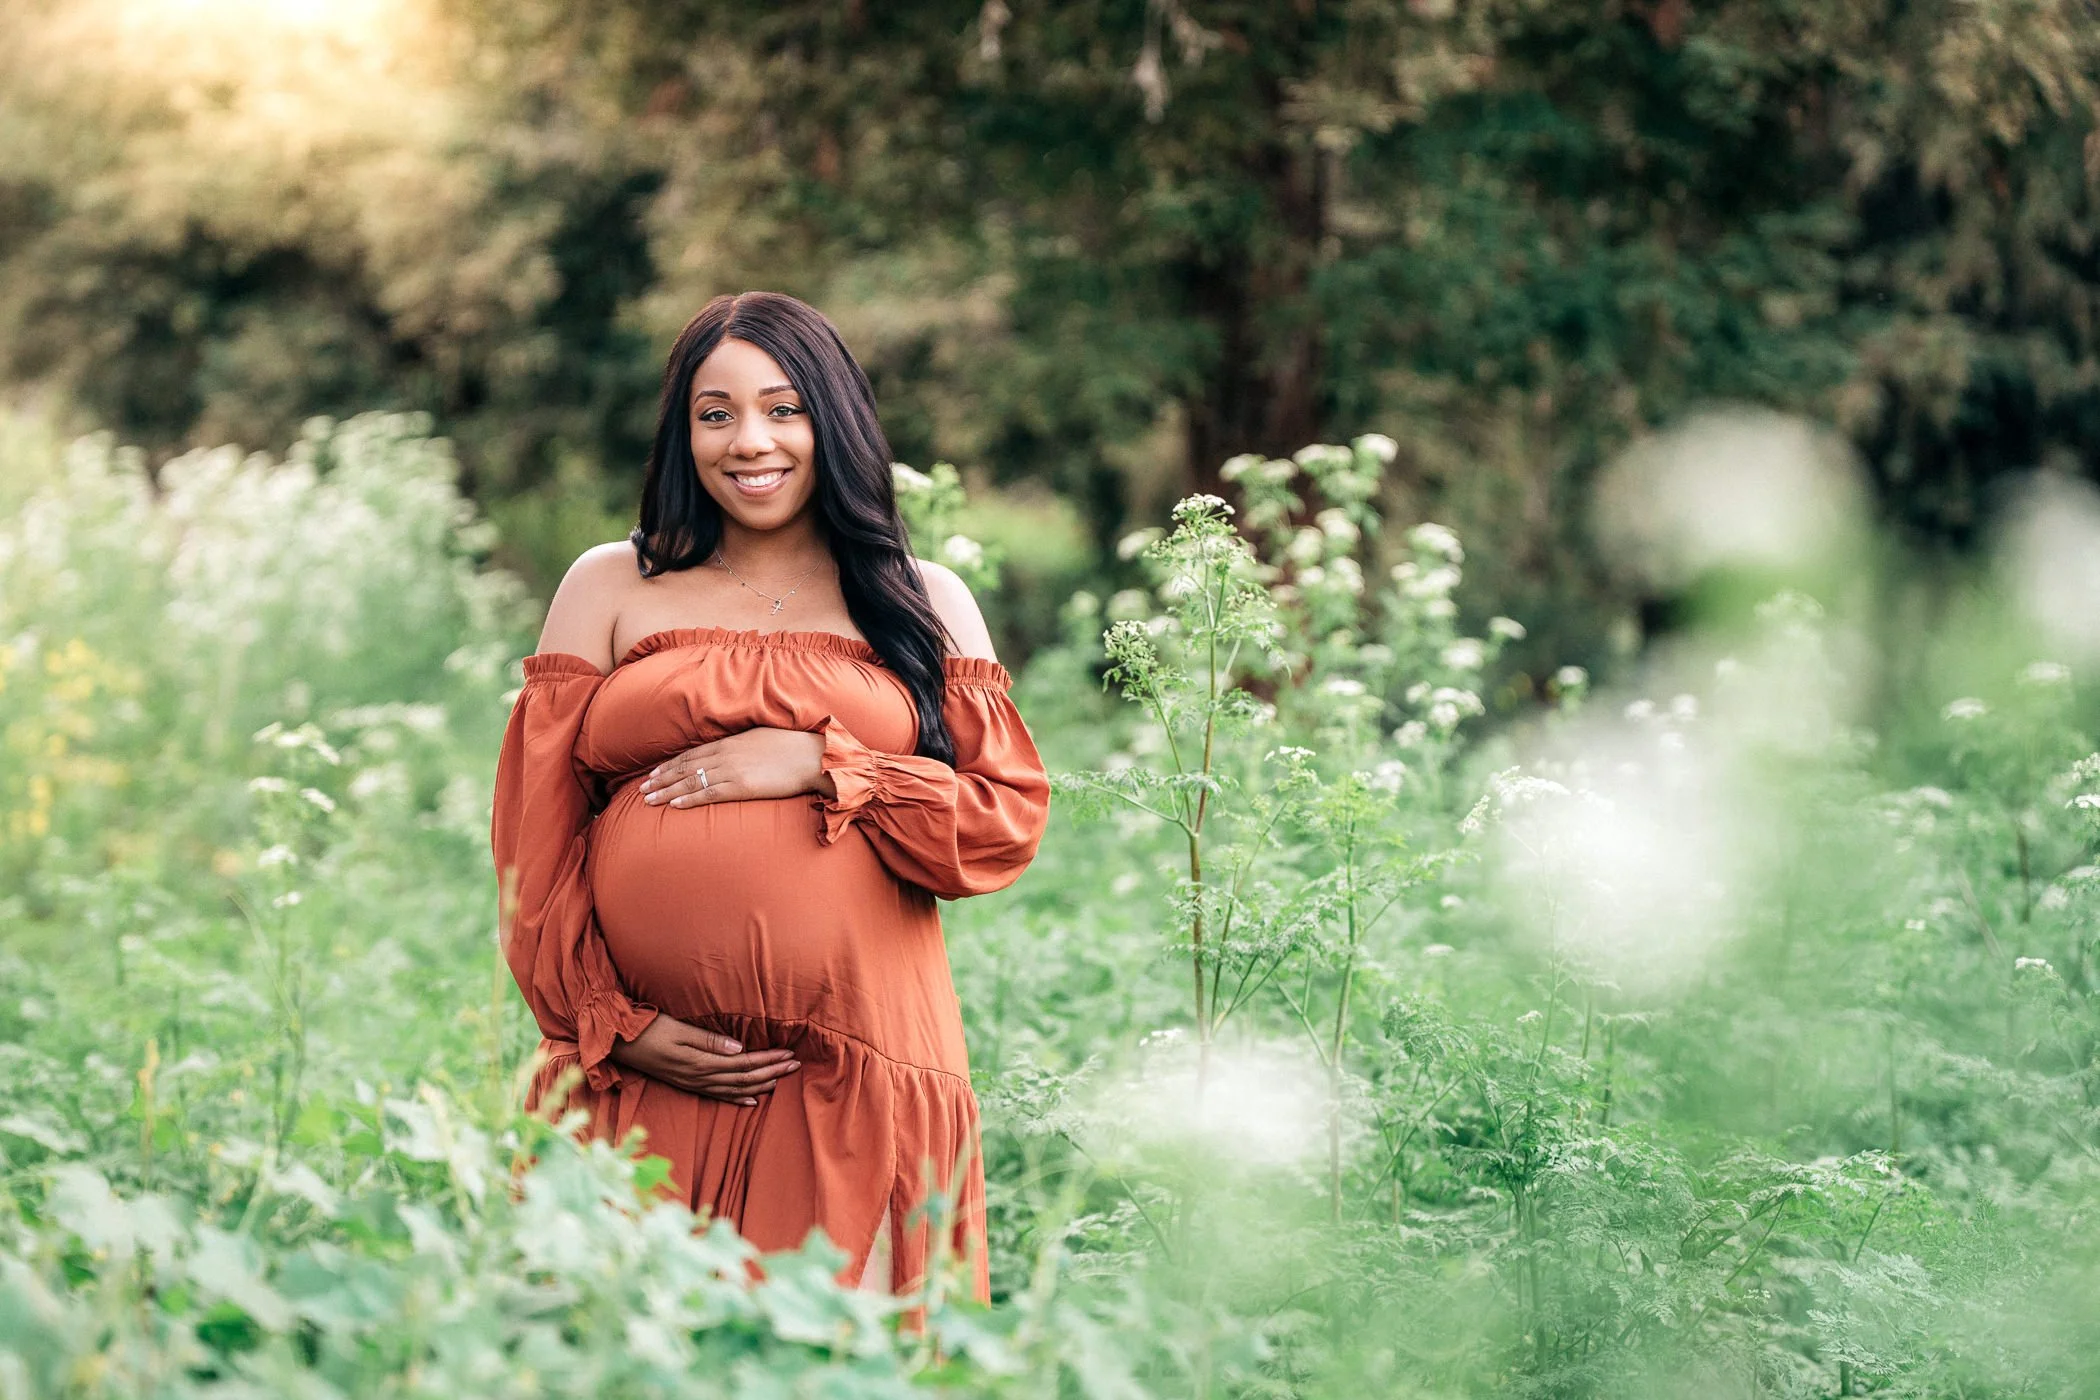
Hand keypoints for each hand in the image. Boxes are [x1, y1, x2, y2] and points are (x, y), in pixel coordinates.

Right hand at [608, 1013, 799, 1103]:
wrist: (620, 1044)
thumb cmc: (649, 1030)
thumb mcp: (679, 1029)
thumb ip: (709, 1041)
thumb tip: (740, 1049)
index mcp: (701, 1063)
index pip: (744, 1064)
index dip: (769, 1060)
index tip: (789, 1054)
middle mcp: (700, 1078)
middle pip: (744, 1078)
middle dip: (772, 1072)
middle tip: (796, 1065)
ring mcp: (694, 1084)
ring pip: (735, 1089)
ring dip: (761, 1084)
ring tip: (782, 1079)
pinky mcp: (688, 1084)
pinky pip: (719, 1096)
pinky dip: (739, 1098)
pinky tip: (752, 1100)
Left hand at [639, 727, 834, 806]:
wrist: (812, 756)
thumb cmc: (792, 747)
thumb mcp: (760, 739)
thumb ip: (740, 747)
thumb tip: (730, 753)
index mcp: (729, 742)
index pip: (691, 754)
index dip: (669, 764)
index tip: (653, 772)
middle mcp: (725, 754)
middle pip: (684, 767)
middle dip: (661, 778)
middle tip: (642, 788)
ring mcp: (732, 770)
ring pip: (690, 780)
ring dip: (666, 790)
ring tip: (648, 799)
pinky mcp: (741, 786)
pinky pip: (708, 793)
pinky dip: (688, 799)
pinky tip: (674, 804)